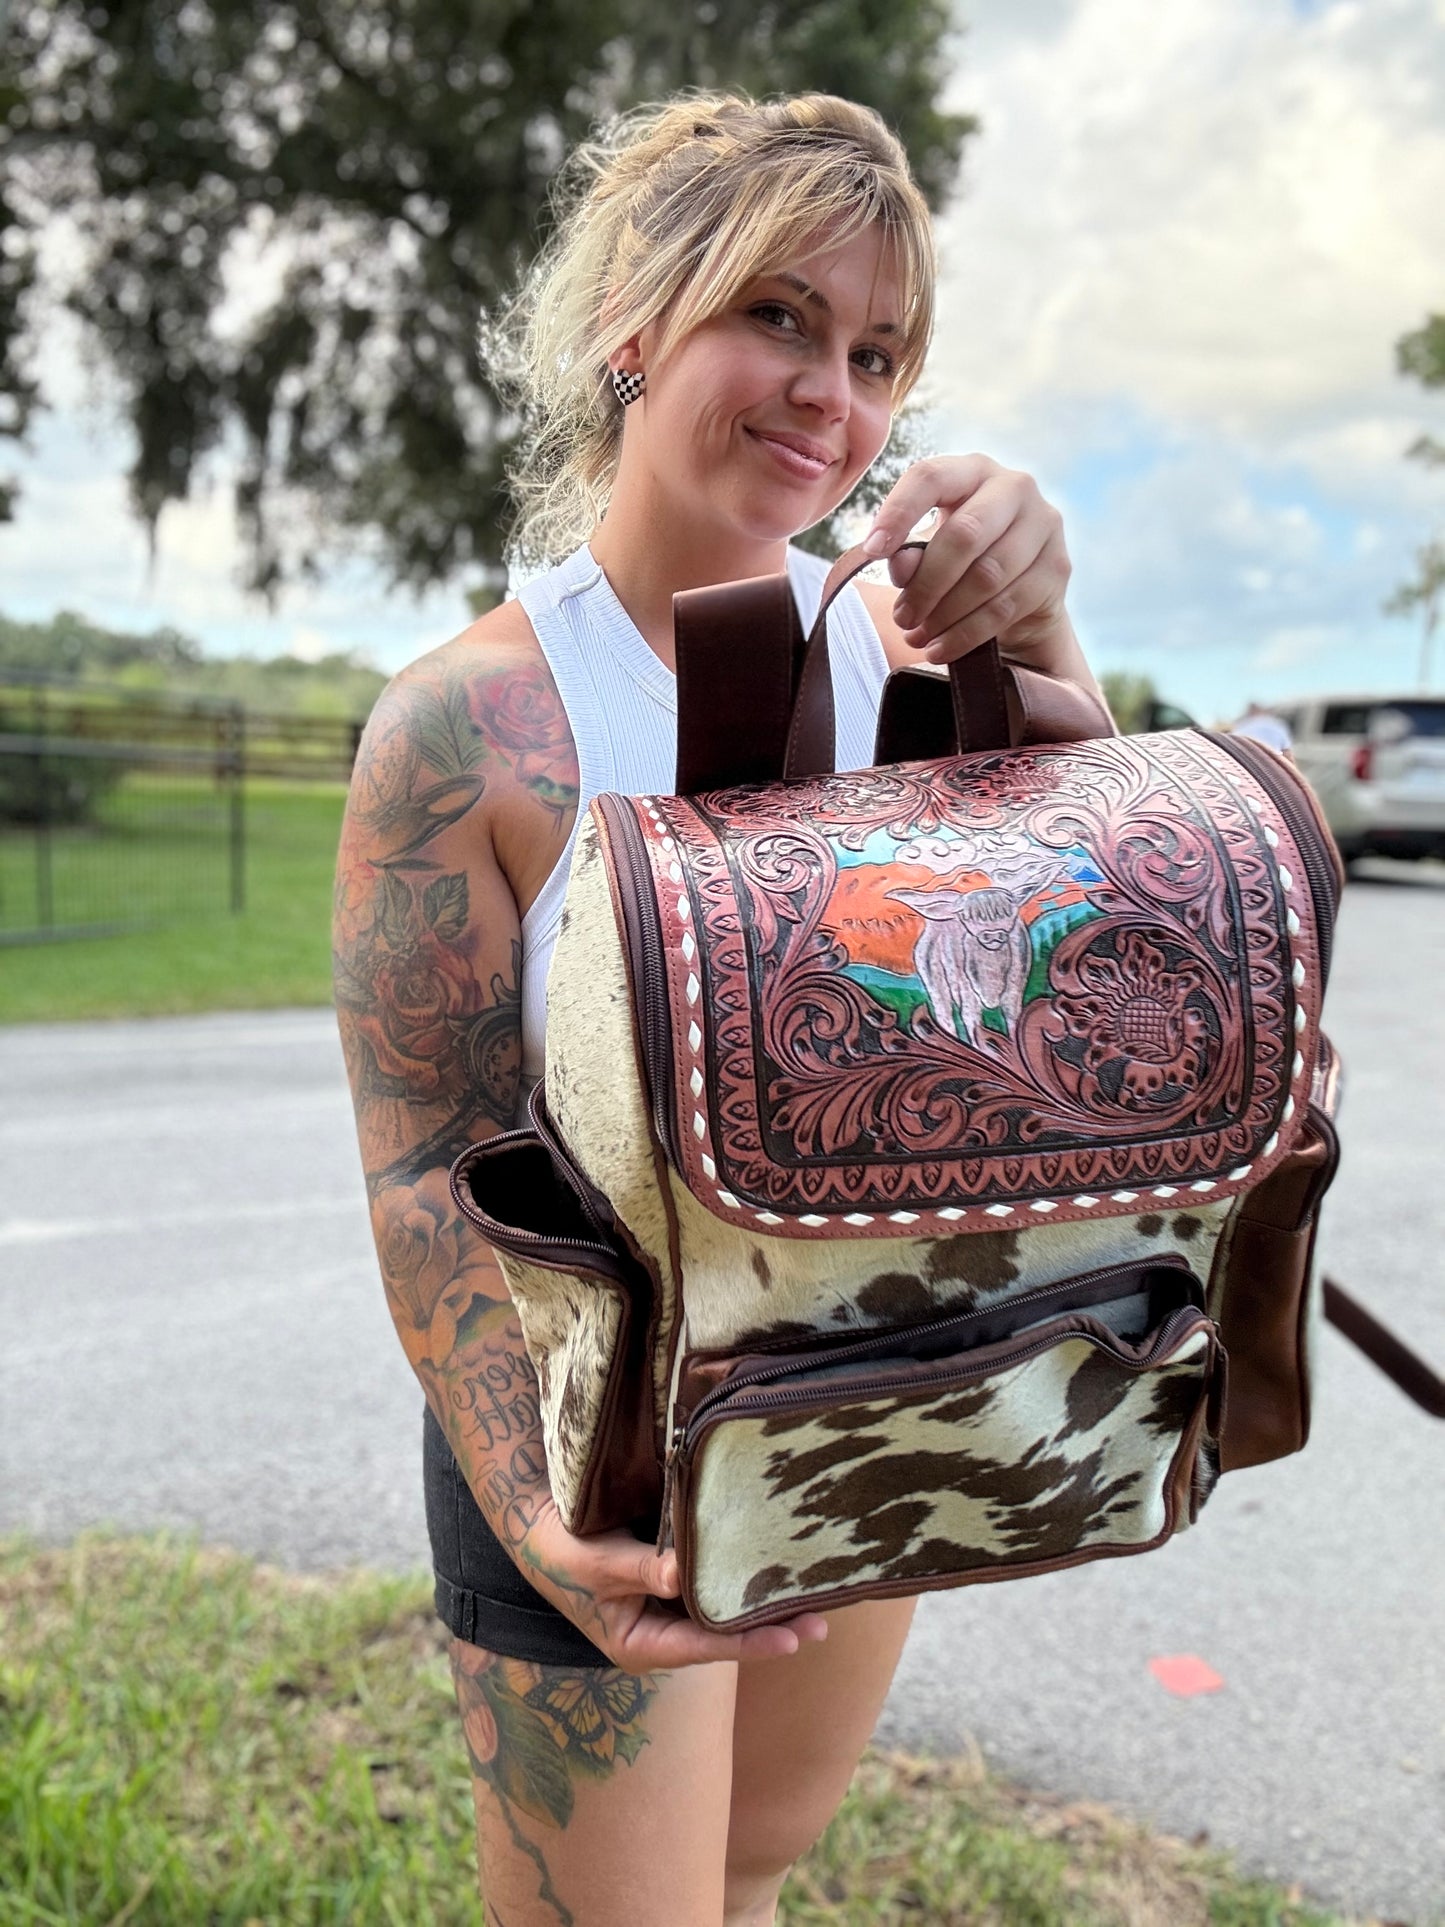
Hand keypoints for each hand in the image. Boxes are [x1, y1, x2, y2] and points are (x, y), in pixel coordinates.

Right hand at [512, 1494, 828, 1674]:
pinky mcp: (675, 1573)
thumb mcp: (596, 1565)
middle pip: (722, 1632)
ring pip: (723, 1605)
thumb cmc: (560, 1550)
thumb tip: (680, 1574)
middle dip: (770, 1625)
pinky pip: (714, 1575)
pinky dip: (741, 1569)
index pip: (703, 1648)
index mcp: (641, 1646)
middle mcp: (662, 1630)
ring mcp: (670, 1603)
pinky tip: (775, 1558)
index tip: (791, 1641)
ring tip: (813, 1593)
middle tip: (822, 1620)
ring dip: (762, 1599)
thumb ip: (641, 1570)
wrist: (538, 1520)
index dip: (747, 1644)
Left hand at [863, 454, 1088, 686]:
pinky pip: (1006, 606)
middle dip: (926, 584)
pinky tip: (942, 649)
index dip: (898, 512)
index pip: (931, 477)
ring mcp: (1044, 524)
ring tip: (917, 637)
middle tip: (901, 617)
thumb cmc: (963, 563)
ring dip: (945, 614)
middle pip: (964, 534)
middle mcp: (1015, 487)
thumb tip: (899, 563)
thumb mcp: (929, 554)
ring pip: (987, 575)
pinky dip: (967, 634)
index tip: (872, 550)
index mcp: (972, 470)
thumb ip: (910, 556)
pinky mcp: (1058, 566)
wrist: (1020, 596)